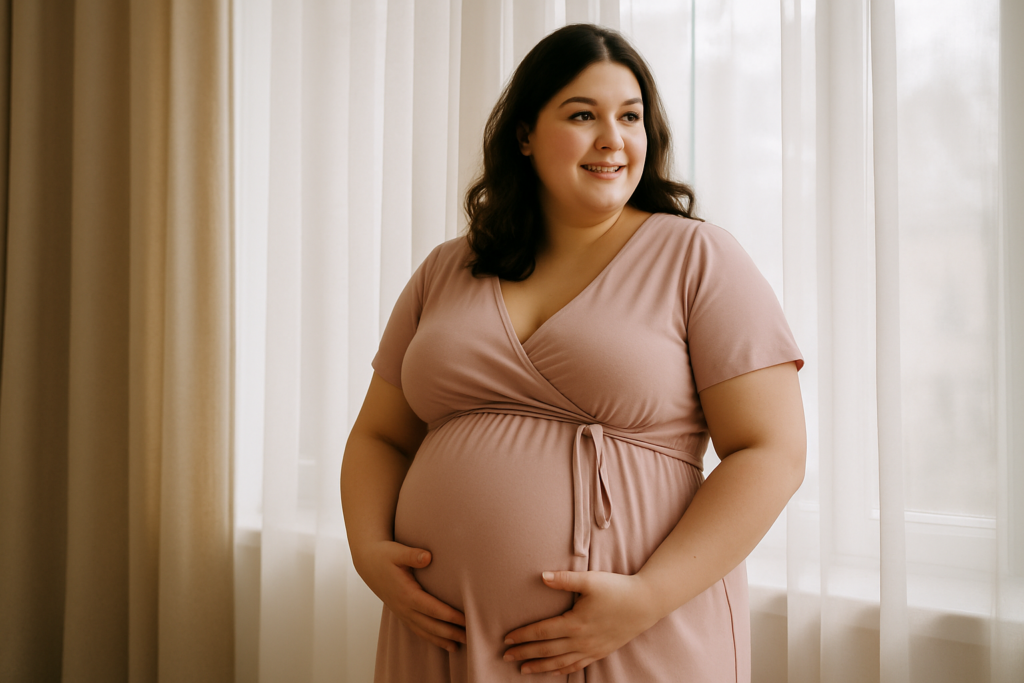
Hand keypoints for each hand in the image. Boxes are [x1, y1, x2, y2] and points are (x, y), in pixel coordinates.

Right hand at [354, 540, 465, 651]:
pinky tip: (442, 642)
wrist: (368, 562)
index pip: (432, 608)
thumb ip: (412, 555)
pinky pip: (417, 629)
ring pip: (424, 631)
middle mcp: (404, 607)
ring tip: (459, 646)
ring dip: (442, 640)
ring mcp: (402, 612)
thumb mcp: (396, 551)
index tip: (466, 619)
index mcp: (405, 594)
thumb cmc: (384, 555)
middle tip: (470, 637)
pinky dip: (430, 638)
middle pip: (430, 625)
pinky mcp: (401, 612)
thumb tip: (428, 557)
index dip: (449, 616)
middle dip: (450, 633)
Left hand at [502, 570, 658, 674]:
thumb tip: (541, 576)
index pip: (542, 632)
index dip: (523, 636)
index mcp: (575, 623)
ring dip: (540, 667)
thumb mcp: (590, 580)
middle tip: (505, 657)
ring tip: (523, 670)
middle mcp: (581, 640)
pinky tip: (553, 671)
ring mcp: (591, 649)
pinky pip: (577, 666)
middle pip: (546, 650)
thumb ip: (564, 580)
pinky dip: (561, 670)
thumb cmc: (617, 589)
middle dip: (524, 654)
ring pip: (560, 663)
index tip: (506, 639)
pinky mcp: (600, 652)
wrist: (645, 604)